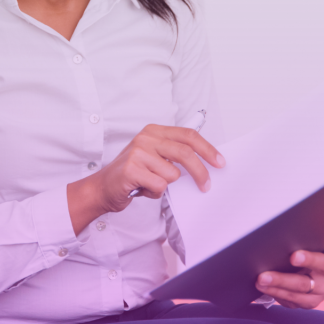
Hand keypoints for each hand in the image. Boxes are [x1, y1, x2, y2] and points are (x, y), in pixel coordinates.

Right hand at [66, 124, 224, 234]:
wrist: (103, 187)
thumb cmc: (133, 173)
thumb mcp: (154, 156)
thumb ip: (174, 154)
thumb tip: (206, 162)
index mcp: (154, 131)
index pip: (188, 135)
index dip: (207, 149)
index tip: (220, 162)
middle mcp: (146, 137)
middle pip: (185, 153)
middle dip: (200, 172)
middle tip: (206, 186)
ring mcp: (138, 152)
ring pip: (172, 174)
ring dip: (165, 185)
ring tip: (150, 183)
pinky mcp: (132, 169)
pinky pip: (159, 186)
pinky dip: (154, 193)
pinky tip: (142, 188)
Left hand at [255, 224, 323, 307]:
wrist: (295, 274)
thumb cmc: (300, 247)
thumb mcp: (306, 238)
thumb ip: (304, 230)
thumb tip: (280, 222)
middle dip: (309, 260)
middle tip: (293, 256)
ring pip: (304, 286)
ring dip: (281, 281)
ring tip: (262, 277)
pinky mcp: (311, 301)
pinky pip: (294, 299)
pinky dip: (276, 292)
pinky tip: (263, 286)